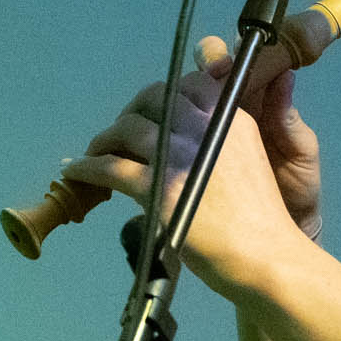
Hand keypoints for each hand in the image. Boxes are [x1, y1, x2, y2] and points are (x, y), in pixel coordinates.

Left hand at [63, 44, 314, 298]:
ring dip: (104, 138)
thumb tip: (188, 135)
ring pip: (128, 128)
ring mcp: (179, 155)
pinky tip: (76, 171)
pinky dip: (87, 167)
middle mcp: (204, 127)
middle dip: (132, 110)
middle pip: (154, 98)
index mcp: (230, 118)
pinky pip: (110, 167)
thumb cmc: (261, 219)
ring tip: (94, 151)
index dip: (165, 95)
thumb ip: (221, 141)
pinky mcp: (159, 186)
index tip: (153, 110)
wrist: (265, 255)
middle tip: (122, 132)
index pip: (189, 84)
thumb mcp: (251, 160)